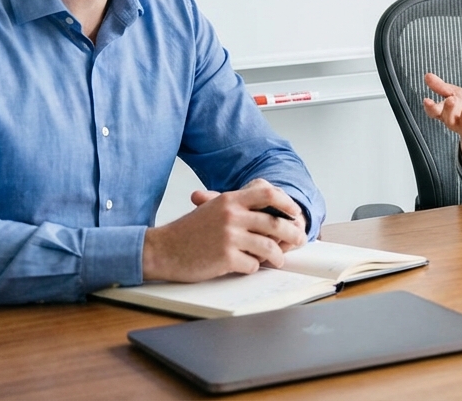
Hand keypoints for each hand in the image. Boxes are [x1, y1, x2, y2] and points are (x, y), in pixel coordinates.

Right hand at [142, 179, 306, 282]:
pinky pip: (252, 265)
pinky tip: (247, 266)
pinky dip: (253, 268)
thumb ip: (238, 204)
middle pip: (275, 223)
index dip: (287, 202)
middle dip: (293, 234)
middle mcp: (231, 215)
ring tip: (278, 259)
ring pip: (268, 247)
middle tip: (299, 240)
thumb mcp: (213, 207)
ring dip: (277, 256)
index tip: (295, 213)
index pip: (268, 193)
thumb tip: (268, 201)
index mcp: (229, 200)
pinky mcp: (225, 258)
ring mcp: (229, 237)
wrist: (162, 250)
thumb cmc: (188, 231)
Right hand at [421, 72, 461, 140]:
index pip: (433, 113)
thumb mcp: (452, 95)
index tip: (426, 100)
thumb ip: (440, 87)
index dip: (429, 108)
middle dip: (448, 109)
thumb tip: (427, 75)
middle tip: (450, 98)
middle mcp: (453, 123)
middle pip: (448, 118)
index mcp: (443, 115)